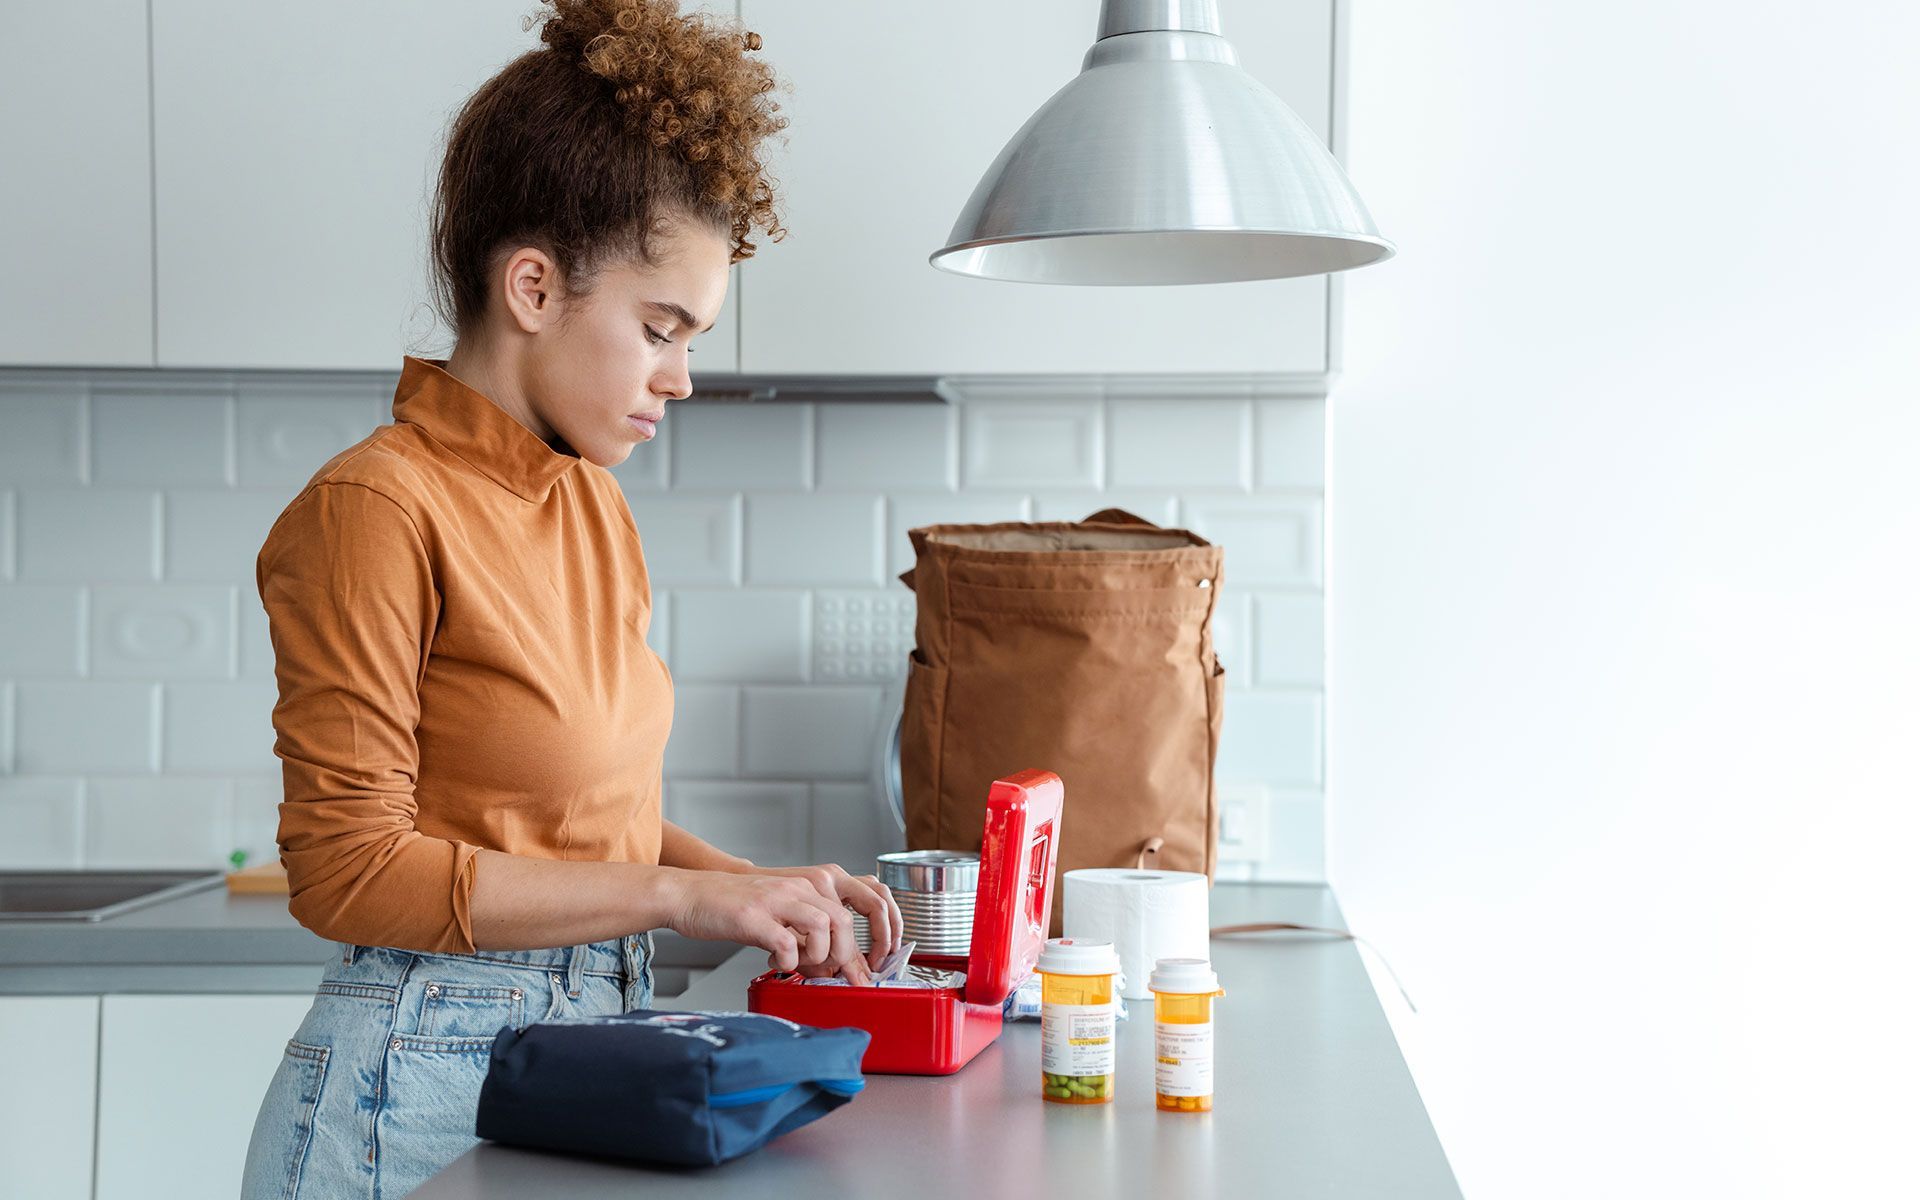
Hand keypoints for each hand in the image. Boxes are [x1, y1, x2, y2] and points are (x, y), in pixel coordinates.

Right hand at [748, 864, 901, 971]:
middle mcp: (802, 885)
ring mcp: (778, 898)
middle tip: (835, 973)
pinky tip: (777, 962)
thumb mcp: (787, 911)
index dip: (882, 933)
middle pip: (846, 920)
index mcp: (816, 882)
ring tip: (801, 964)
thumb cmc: (742, 907)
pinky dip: (788, 961)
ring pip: (824, 926)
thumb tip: (843, 966)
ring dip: (819, 956)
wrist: (694, 894)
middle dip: (847, 956)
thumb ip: (815, 930)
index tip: (877, 961)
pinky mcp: (755, 916)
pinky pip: (787, 944)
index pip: (870, 898)